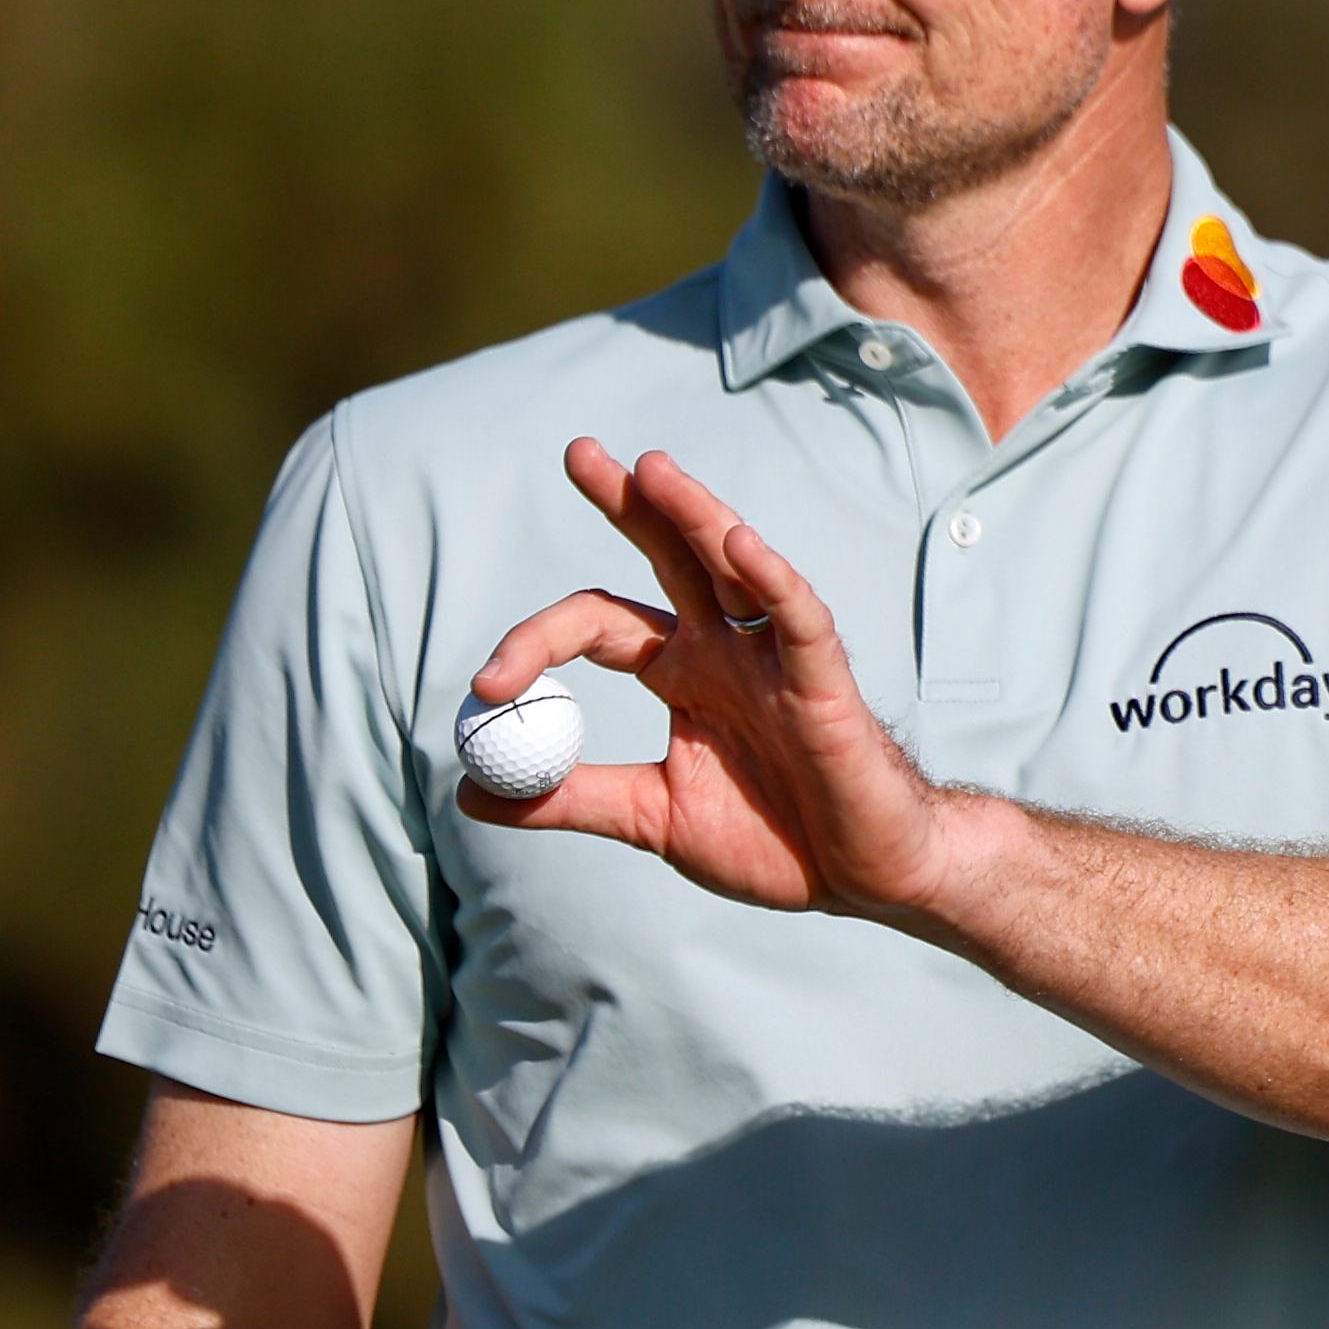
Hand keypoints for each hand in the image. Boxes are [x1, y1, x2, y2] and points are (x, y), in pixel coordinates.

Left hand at [459, 439, 967, 918]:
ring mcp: (775, 658)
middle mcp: (725, 648)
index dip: (536, 642)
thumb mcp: (651, 819)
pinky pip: (800, 619)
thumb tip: (469, 789)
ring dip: (694, 513)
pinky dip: (771, 579)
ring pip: (734, 566)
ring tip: (650, 469)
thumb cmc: (771, 840)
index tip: (486, 685)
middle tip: (578, 452)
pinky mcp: (825, 682)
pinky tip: (739, 543)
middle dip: (628, 502)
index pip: (599, 625)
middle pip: (670, 555)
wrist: (860, 876)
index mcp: (682, 673)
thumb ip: (569, 797)